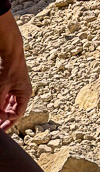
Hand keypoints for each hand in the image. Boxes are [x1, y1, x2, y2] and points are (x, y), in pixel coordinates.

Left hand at [0, 17, 30, 131]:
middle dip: (3, 117)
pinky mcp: (9, 83)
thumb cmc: (8, 68)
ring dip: (1, 110)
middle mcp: (22, 92)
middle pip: (13, 111)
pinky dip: (0, 102)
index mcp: (24, 94)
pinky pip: (5, 97)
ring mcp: (16, 87)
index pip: (17, 114)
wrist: (9, 50)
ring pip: (8, 104)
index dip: (6, 121)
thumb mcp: (1, 89)